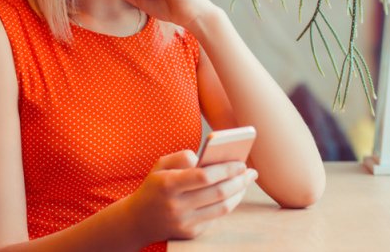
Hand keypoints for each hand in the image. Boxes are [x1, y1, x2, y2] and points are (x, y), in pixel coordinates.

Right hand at [125, 150, 257, 243]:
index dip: (226, 169)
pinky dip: (228, 204)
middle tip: (251, 172)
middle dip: (239, 181)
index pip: (203, 177)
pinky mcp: (190, 233)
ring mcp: (183, 222)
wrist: (138, 220)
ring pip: (221, 208)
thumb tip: (202, 157)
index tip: (241, 162)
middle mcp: (176, 206)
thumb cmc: (155, 186)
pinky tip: (234, 193)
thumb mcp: (160, 165)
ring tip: (246, 182)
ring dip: (239, 193)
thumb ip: (181, 156)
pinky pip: (215, 217)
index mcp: (168, 184)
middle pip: (217, 193)